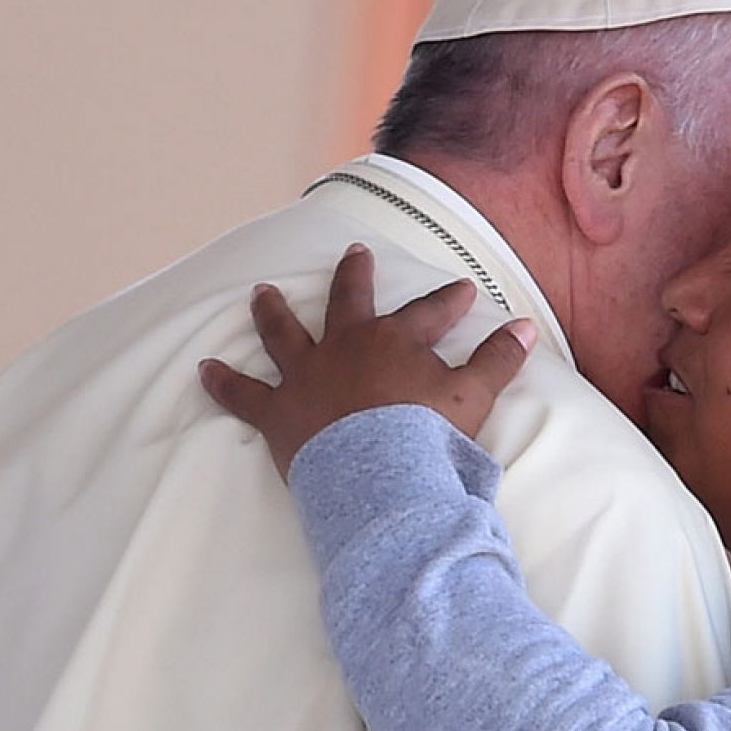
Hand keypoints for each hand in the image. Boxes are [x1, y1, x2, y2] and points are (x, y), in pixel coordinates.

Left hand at [198, 243, 536, 479]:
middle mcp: (346, 346)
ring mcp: (307, 376)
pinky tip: (203, 369)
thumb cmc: (427, 436)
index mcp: (395, 340)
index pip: (429, 312)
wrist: (378, 476)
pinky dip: (223, 383)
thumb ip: (499, 359)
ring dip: (272, 312)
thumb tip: (527, 326)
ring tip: (259, 294)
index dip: (448, 301)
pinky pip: (243, 395)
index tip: (463, 289)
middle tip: (355, 254)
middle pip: (348, 302)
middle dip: (355, 276)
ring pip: (284, 334)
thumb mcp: (475, 394)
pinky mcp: (277, 412)